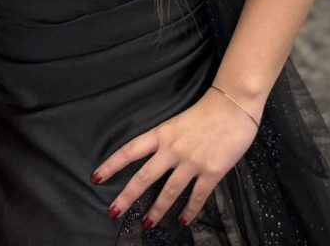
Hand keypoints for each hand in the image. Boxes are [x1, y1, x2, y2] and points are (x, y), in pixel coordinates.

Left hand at [94, 88, 258, 228]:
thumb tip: (157, 160)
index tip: (97, 178)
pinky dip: (190, 211)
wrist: (232, 105)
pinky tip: (183, 221)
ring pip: (169, 190)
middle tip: (113, 212)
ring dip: (157, 210)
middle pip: (144, 176)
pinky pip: (198, 196)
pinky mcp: (212, 171)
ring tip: (147, 223)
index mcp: (161, 134)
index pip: (129, 151)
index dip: (112, 165)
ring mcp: (192, 161)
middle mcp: (172, 149)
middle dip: (127, 196)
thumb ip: (166, 141)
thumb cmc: (205, 111)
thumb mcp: (176, 122)